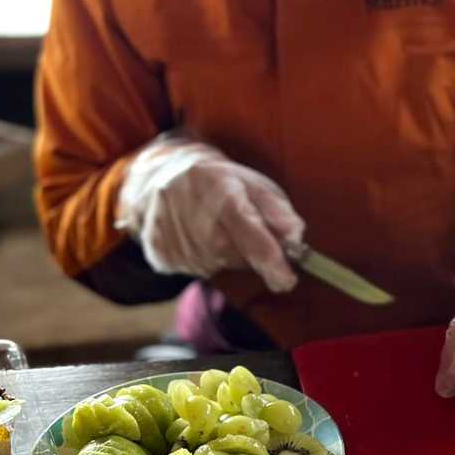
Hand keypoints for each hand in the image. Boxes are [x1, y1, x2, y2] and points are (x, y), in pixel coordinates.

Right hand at [115, 133, 304, 291]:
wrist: (162, 174)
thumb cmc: (219, 182)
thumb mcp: (254, 184)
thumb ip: (278, 211)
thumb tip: (295, 237)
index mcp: (222, 192)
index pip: (253, 238)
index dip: (273, 264)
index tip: (287, 280)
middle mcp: (194, 215)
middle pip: (236, 257)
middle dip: (247, 253)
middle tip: (239, 231)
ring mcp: (173, 236)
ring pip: (216, 265)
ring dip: (223, 255)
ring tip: (213, 228)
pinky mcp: (159, 254)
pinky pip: (194, 270)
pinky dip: (202, 259)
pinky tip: (195, 236)